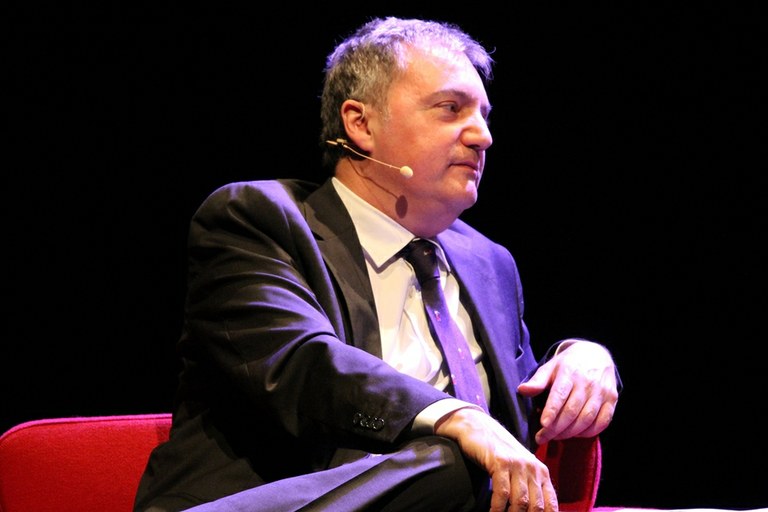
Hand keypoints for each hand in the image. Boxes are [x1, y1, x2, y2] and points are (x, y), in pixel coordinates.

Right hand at [435, 407, 557, 511]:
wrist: (477, 426)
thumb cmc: (497, 451)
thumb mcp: (518, 467)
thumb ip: (528, 486)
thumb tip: (531, 508)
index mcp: (541, 471)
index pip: (551, 504)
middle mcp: (532, 468)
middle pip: (536, 506)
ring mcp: (517, 464)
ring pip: (520, 501)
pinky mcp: (501, 462)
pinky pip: (502, 493)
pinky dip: (497, 508)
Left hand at [517, 340, 618, 444]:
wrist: (597, 355)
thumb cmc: (568, 365)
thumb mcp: (550, 367)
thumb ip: (537, 381)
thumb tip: (522, 390)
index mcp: (569, 372)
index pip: (560, 394)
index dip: (552, 411)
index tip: (543, 424)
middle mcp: (587, 382)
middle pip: (572, 411)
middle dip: (556, 428)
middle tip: (542, 438)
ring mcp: (602, 392)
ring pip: (586, 419)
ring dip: (570, 433)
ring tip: (555, 437)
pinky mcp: (612, 400)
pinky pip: (602, 422)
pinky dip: (588, 432)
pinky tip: (575, 434)